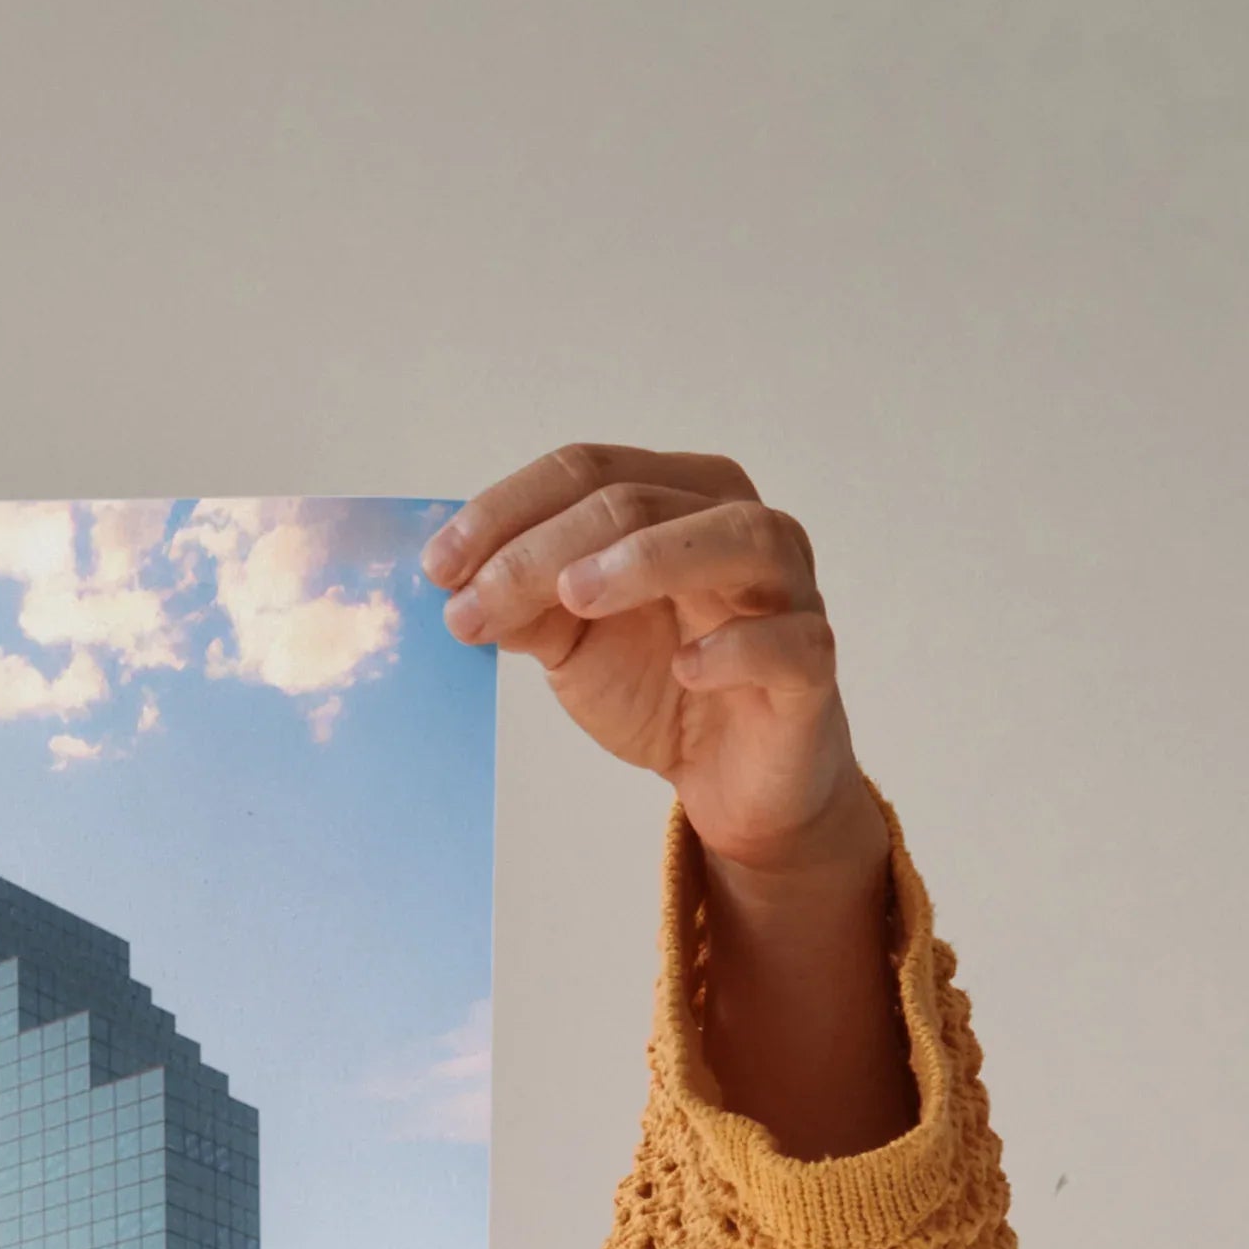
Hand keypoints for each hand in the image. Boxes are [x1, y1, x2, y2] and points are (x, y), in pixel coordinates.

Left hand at [428, 445, 911, 1153]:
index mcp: (678, 500)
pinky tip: (686, 666)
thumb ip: (525, 605)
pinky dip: (737, 647)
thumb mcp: (573, 642)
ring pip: (733, 539)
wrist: (731, 777)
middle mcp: (739, 525)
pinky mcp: (811, 665)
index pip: (588, 471)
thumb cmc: (659, 685)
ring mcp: (787, 590)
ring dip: (647, 559)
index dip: (507, 511)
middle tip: (472, 604)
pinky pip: (788, 640)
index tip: (437, 568)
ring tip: (574, 596)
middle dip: (543, 549)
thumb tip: (457, 586)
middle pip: (640, 501)